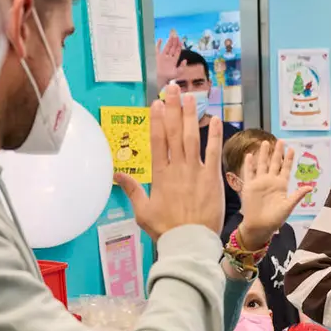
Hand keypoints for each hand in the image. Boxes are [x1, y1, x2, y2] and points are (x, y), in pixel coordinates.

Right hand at [115, 83, 224, 240]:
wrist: (190, 242)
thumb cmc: (166, 229)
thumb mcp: (143, 211)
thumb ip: (132, 190)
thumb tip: (117, 174)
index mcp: (160, 175)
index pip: (158, 141)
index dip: (157, 120)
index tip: (156, 103)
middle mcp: (177, 168)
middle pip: (174, 133)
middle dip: (173, 108)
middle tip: (172, 89)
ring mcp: (196, 171)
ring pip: (192, 137)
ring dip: (190, 115)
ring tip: (190, 96)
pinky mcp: (212, 178)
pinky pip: (213, 152)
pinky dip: (213, 135)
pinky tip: (214, 118)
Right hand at [156, 29, 180, 84]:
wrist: (159, 78)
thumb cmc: (168, 77)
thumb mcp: (177, 73)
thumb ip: (182, 67)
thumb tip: (185, 60)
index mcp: (173, 61)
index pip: (177, 52)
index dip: (179, 46)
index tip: (180, 41)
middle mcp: (169, 58)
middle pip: (172, 48)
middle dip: (175, 42)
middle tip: (176, 36)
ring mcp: (163, 56)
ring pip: (167, 47)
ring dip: (169, 41)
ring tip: (172, 35)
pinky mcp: (157, 56)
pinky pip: (157, 49)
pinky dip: (158, 44)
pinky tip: (160, 39)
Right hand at [236, 140, 304, 249]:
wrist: (259, 226)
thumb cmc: (275, 219)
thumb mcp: (288, 207)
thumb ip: (297, 196)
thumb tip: (310, 187)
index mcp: (281, 186)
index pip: (286, 169)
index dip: (288, 159)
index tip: (292, 148)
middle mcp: (271, 182)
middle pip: (274, 163)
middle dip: (277, 152)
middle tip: (280, 141)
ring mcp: (260, 183)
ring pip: (262, 165)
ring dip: (263, 154)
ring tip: (265, 143)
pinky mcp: (250, 186)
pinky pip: (249, 173)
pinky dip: (249, 164)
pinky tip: (249, 155)